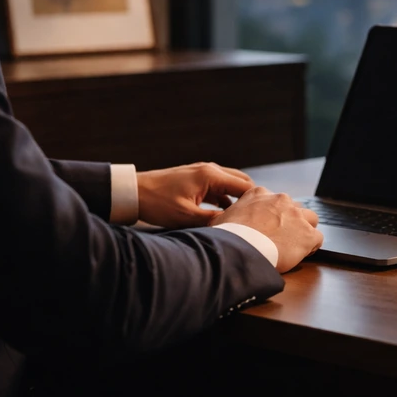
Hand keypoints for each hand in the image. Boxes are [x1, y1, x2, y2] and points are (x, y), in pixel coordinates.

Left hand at [136, 162, 253, 228]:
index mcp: (211, 175)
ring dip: (237, 199)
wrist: (134, 192)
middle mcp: (210, 169)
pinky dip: (224, 198)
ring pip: (230, 184)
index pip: (245, 186)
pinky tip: (224, 214)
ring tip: (242, 217)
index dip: (256, 202)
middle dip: (250, 198)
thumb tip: (234, 227)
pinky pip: (218, 187)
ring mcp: (203, 172)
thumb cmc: (158, 203)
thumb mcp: (187, 217)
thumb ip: (213, 220)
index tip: (262, 217)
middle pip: (241, 182)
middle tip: (256, 217)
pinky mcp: (196, 179)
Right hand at [212, 187, 322, 272]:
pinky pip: (317, 238)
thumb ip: (229, 215)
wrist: (239, 250)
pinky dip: (311, 246)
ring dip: (304, 231)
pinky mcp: (307, 234)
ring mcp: (296, 216)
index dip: (273, 216)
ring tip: (293, 246)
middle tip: (280, 238)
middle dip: (290, 221)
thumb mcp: (221, 218)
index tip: (269, 227)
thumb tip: (223, 223)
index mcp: (260, 194)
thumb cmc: (227, 236)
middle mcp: (281, 200)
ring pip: (310, 220)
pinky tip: (301, 254)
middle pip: (294, 208)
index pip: (274, 201)